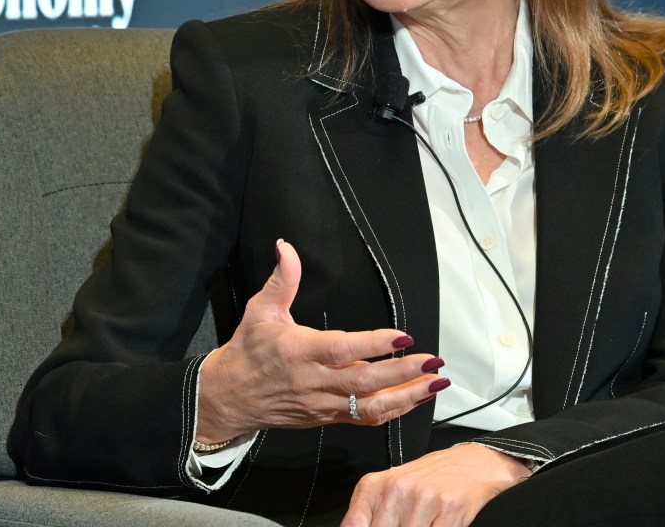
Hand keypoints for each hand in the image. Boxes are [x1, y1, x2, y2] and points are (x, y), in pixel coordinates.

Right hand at [195, 240, 447, 442]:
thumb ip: (281, 280)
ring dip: (407, 396)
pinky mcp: (327, 417)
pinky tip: (416, 398)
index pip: (342, 349)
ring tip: (436, 381)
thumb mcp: (260, 311)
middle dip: (403, 372)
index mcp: (299, 351)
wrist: (229, 399)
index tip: (403, 336)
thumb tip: (285, 246)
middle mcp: (314, 381)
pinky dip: (393, 410)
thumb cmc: (248, 351)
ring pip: (370, 406)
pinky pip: (365, 418)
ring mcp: (323, 403)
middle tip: (433, 360)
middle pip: (364, 381)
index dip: (373, 345)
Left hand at [341, 443, 530, 526]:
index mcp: (375, 486)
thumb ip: (372, 514)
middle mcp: (397, 490)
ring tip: (425, 522)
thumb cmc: (432, 477)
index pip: (354, 526)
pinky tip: (438, 523)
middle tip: (407, 524)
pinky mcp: (449, 510)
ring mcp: (423, 500)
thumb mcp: (393, 488)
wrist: (475, 463)